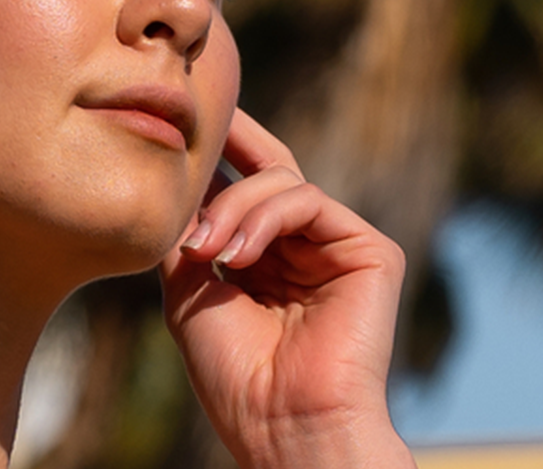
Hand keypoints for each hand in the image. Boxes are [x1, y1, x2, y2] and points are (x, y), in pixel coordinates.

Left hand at [160, 108, 414, 468]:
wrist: (282, 423)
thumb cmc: (235, 376)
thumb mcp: (190, 293)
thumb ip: (186, 235)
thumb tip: (173, 182)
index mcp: (267, 259)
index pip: (243, 187)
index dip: (217, 153)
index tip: (177, 120)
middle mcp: (305, 247)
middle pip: (269, 167)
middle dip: (231, 137)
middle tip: (191, 120)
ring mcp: (338, 247)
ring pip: (280, 182)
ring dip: (231, 208)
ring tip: (205, 250)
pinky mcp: (370, 251)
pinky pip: (309, 200)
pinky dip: (265, 216)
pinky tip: (238, 253)